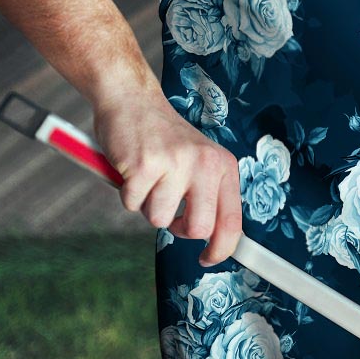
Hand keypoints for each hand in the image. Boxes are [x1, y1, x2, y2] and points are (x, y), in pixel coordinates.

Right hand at [93, 92, 241, 267]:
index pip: (232, 220)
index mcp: (223, 166)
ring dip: (148, 205)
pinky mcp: (144, 165)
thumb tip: (213, 240)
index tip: (208, 258)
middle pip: (199, 228)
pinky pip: (132, 204)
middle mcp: (205, 164)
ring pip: (159, 219)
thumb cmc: (164, 138)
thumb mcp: (199, 161)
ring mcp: (175, 163)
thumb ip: (208, 195)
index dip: (222, 248)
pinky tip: (132, 169)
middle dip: (179, 229)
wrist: (132, 100)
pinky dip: (127, 193)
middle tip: (169, 211)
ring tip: (148, 177)